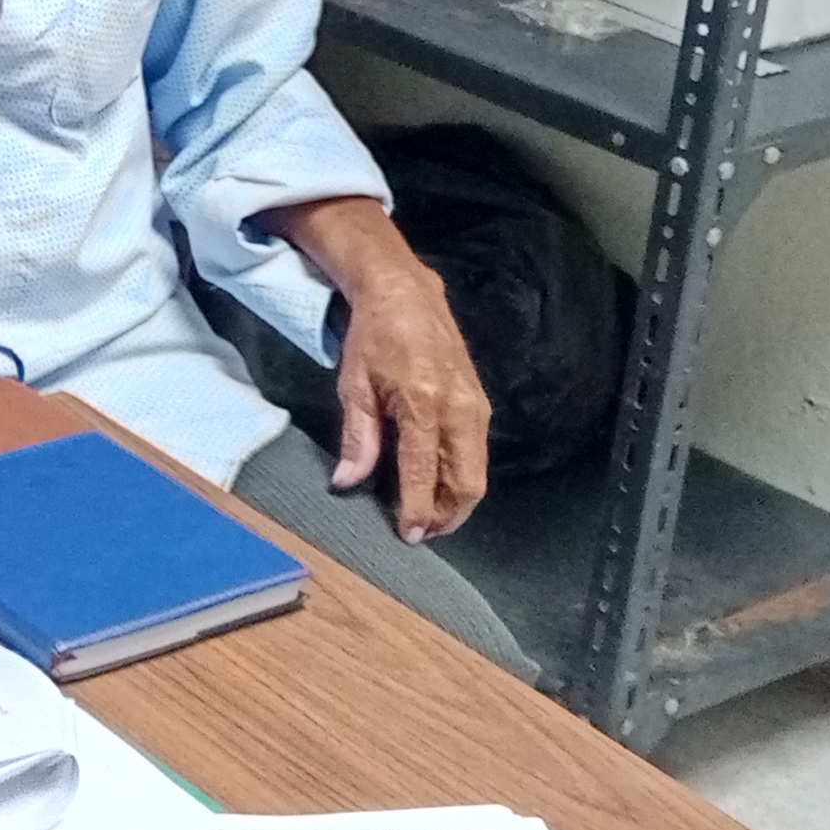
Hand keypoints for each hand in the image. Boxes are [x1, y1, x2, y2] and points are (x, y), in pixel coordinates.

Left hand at [328, 267, 490, 541]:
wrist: (405, 294)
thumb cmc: (372, 338)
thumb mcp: (354, 386)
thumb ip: (358, 438)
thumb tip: (347, 482)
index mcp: (422, 404)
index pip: (424, 471)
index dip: (418, 509)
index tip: (409, 535)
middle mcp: (458, 408)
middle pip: (468, 480)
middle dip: (449, 514)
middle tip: (424, 532)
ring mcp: (476, 405)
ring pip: (478, 470)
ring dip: (458, 499)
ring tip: (430, 515)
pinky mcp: (481, 402)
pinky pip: (478, 451)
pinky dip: (462, 475)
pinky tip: (440, 483)